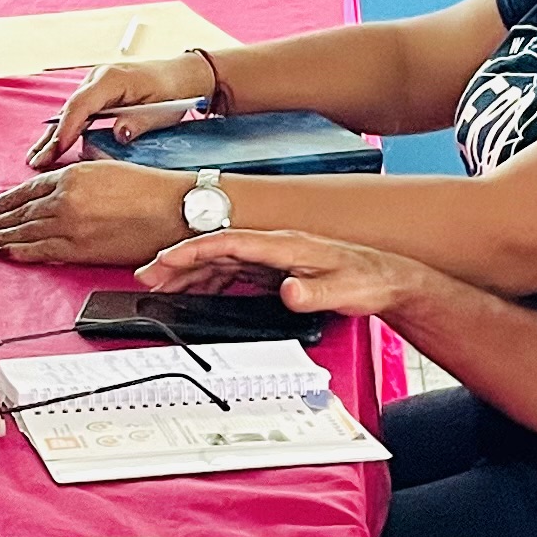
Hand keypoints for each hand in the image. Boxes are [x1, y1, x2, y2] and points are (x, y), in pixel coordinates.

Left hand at [0, 160, 193, 266]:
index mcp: (71, 175)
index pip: (27, 189)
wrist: (172, 210)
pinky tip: (4, 252)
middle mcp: (64, 199)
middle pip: (19, 211)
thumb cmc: (149, 187)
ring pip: (23, 231)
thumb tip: (65, 177)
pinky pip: (40, 251)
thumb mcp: (107, 166)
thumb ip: (80, 171)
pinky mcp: (79, 249)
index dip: (4, 200)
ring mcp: (69, 225)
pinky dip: (18, 252)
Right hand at [28, 51, 224, 168]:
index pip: (82, 105)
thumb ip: (139, 123)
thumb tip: (118, 135)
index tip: (56, 150)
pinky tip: (52, 145)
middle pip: (69, 109)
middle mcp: (98, 78)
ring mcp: (95, 83)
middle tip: (36, 162)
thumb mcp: (161, 111)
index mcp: (112, 79)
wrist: (183, 76)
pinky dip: (65, 129)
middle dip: (52, 137)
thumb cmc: (174, 93)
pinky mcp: (97, 92)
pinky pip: (77, 112)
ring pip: (69, 111)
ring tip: (36, 158)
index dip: (67, 129)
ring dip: (54, 135)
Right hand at [141, 227, 440, 319]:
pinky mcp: (277, 269)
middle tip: (147, 276)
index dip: (192, 250)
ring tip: (161, 284)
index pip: (227, 242)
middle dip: (178, 260)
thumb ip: (313, 294)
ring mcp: (275, 256)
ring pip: (220, 259)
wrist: (389, 280)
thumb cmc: (368, 279)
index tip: (165, 261)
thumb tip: (288, 293)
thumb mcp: (343, 291)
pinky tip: (197, 289)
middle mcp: (275, 246)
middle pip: (215, 249)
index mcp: (285, 245)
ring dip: (189, 270)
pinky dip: (209, 278)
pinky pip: (233, 271)